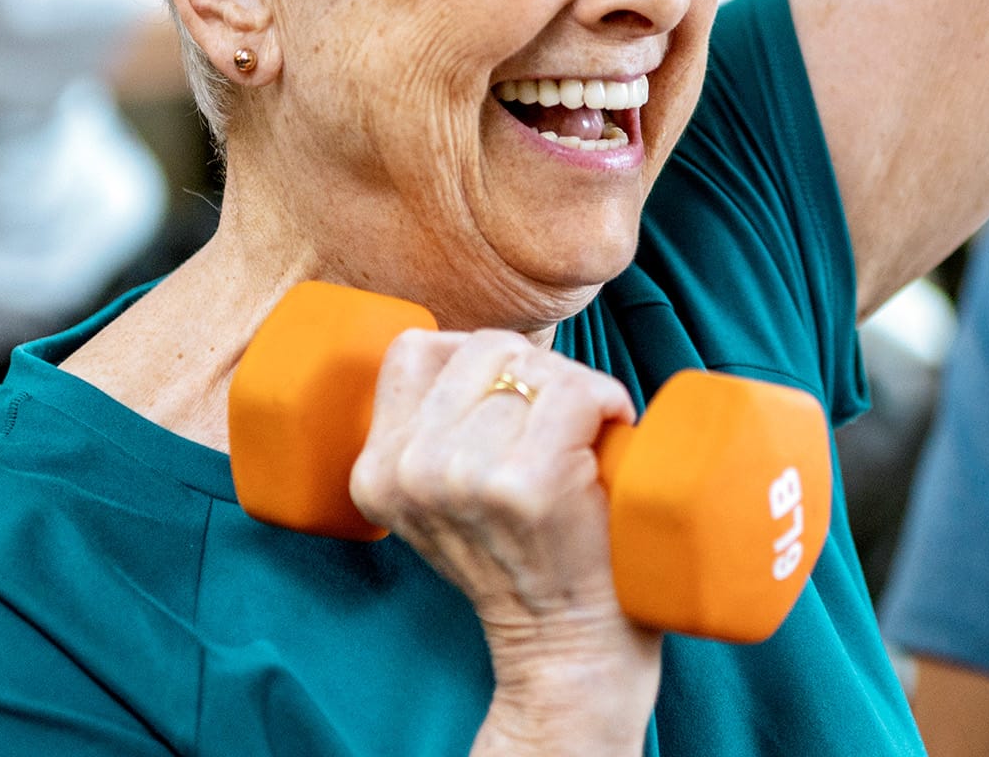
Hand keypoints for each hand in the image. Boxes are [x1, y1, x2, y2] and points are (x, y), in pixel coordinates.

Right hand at [352, 329, 658, 752]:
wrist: (566, 642)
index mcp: (377, 471)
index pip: (415, 350)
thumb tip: (463, 346)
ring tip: (582, 442)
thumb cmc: (522, 555)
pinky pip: (576, 391)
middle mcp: (410, 470)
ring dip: (576, 391)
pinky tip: (610, 435)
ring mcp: (465, 476)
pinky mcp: (526, 482)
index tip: (511, 404)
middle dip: (536, 373)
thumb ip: (431, 431)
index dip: (479, 362)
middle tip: (561, 425)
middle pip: (484, 348)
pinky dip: (608, 402)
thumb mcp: (441, 498)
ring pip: (535, 366)